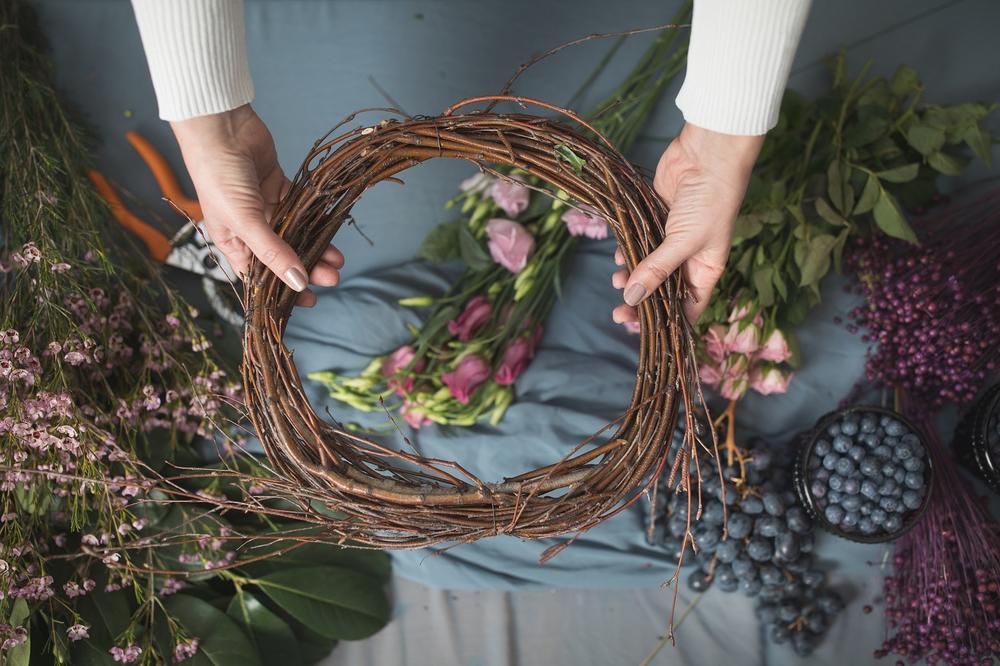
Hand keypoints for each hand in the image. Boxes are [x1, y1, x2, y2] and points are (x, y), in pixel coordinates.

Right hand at [170, 104, 342, 306]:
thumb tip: (297, 283)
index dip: (282, 290)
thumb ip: (273, 251)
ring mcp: (266, 207)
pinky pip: (302, 210)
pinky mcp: (280, 187)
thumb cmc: (218, 175)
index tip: (307, 301)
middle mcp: (249, 228)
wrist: (221, 127)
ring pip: (297, 234)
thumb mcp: (244, 220)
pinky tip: (331, 230)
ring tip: (337, 260)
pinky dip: (316, 220)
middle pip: (283, 257)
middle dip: (308, 269)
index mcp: (232, 242)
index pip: (260, 276)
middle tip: (332, 279)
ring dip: (316, 247)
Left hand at [612, 122, 762, 324]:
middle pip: (662, 290)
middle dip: (641, 301)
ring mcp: (671, 238)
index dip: (666, 322)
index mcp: (706, 270)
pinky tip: (617, 253)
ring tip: (616, 278)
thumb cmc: (710, 201)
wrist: (708, 155)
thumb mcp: (685, 241)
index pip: (687, 308)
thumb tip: (633, 298)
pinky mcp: (655, 219)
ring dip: (631, 274)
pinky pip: (638, 242)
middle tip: (619, 312)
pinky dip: (627, 249)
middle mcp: (689, 258)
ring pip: (646, 266)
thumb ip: (658, 270)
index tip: (641, 330)